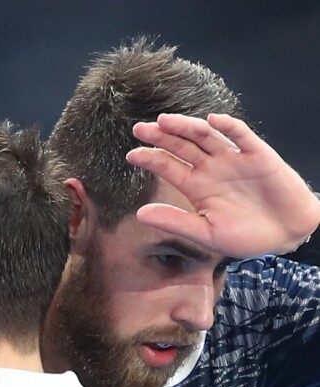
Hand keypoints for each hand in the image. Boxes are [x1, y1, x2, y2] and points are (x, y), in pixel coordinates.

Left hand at [126, 113, 319, 257]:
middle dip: (161, 136)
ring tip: (165, 120)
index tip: (131, 154)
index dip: (150, 159)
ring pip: (205, 136)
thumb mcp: (204, 233)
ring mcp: (233, 159)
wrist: (284, 235)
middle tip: (139, 128)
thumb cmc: (244, 236)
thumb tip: (139, 214)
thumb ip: (174, 221)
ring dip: (186, 127)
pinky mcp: (258, 155)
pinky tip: (212, 120)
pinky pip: (241, 137)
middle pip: (181, 146)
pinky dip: (228, 127)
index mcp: (196, 186)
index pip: (168, 167)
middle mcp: (211, 168)